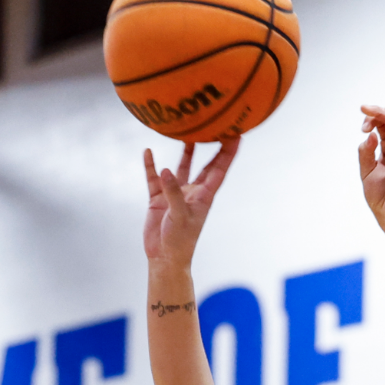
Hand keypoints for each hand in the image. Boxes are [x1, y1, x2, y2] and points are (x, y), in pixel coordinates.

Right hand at [142, 137, 239, 270]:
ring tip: (186, 131)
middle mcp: (192, 191)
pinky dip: (151, 165)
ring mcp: (175, 194)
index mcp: (204, 196)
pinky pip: (154, 178)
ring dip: (185, 151)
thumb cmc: (179, 241)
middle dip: (211, 146)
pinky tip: (148, 151)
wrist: (164, 258)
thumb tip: (166, 171)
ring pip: (181, 167)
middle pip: (204, 164)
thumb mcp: (179, 216)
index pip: (219, 169)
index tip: (237, 134)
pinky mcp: (158, 198)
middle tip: (216, 125)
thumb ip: (173, 192)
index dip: (229, 151)